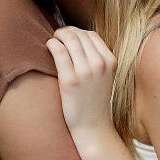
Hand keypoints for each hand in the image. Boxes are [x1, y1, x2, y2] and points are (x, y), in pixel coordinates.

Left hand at [46, 27, 116, 143]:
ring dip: (58, 36)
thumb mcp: (104, 77)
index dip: (77, 32)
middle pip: (79, 34)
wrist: (93, 127)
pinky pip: (60, 52)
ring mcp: (85, 72)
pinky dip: (52, 44)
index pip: (91, 34)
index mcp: (110, 61)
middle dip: (66, 32)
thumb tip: (77, 40)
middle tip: (57, 37)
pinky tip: (48, 46)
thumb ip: (96, 59)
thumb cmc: (95, 102)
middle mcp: (100, 64)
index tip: (68, 36)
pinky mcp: (70, 80)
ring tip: (53, 41)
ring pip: (70, 39)